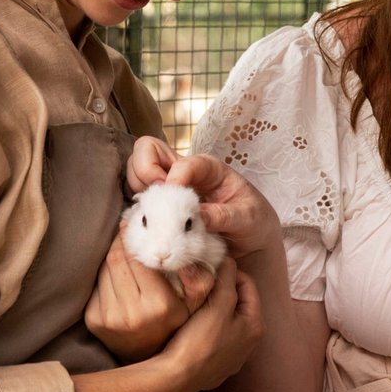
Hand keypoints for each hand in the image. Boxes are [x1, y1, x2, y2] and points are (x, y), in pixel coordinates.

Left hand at [86, 228, 215, 361]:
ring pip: (104, 270)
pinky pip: (96, 285)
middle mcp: (132, 313)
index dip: (133, 237)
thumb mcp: (197, 305)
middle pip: (116, 259)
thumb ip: (200, 280)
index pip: (138, 258)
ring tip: (123, 251)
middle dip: (120, 241)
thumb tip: (186, 260)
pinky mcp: (94, 321)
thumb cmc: (175, 324)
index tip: (133, 224)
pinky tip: (117, 276)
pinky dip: (105, 274)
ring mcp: (109, 318)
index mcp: (158, 305)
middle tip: (125, 229)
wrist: (149, 358)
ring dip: (112, 256)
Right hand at [127, 137, 279, 257]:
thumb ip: (224, 216)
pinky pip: (137, 195)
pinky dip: (136, 206)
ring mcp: (169, 186)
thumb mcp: (248, 218)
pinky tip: (149, 223)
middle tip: (154, 198)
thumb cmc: (253, 222)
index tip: (173, 200)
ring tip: (151, 212)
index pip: (183, 163)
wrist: (251, 241)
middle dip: (144, 170)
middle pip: (147, 150)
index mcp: (208, 168)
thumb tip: (199, 215)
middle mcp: (185, 172)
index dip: (174, 179)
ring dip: (138, 188)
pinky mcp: (160, 204)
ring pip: (136, 171)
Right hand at [159, 257, 263, 391]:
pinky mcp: (218, 366)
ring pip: (227, 321)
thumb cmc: (199, 341)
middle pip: (238, 303)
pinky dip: (208, 327)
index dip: (230, 272)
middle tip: (202, 284)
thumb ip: (227, 280)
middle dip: (222, 290)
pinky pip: (216, 337)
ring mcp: (234, 357)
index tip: (210, 268)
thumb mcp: (217, 305)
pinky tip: (193, 326)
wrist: (176, 378)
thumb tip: (229, 261)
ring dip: (214, 308)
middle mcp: (250, 344)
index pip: (248, 285)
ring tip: (196, 302)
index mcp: (255, 326)